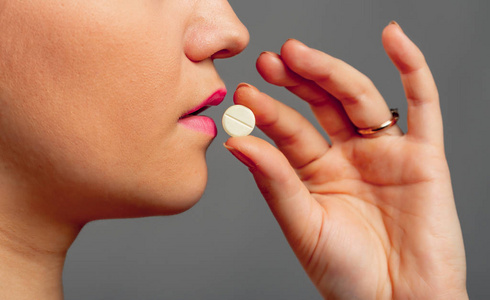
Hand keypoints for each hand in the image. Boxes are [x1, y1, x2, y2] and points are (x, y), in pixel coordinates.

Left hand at [224, 22, 467, 298]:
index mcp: (316, 173)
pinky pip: (422, 104)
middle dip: (296, 80)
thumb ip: (275, 181)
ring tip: (299, 53)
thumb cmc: (348, 275)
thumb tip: (236, 142)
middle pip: (321, 104)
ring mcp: (384, 152)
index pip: (289, 130)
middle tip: (270, 60)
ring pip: (359, 98)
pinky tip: (393, 38)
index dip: (268, 110)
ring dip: (331, 71)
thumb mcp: (303, 225)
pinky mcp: (423, 156)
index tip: (244, 93)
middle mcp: (348, 156)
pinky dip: (412, 68)